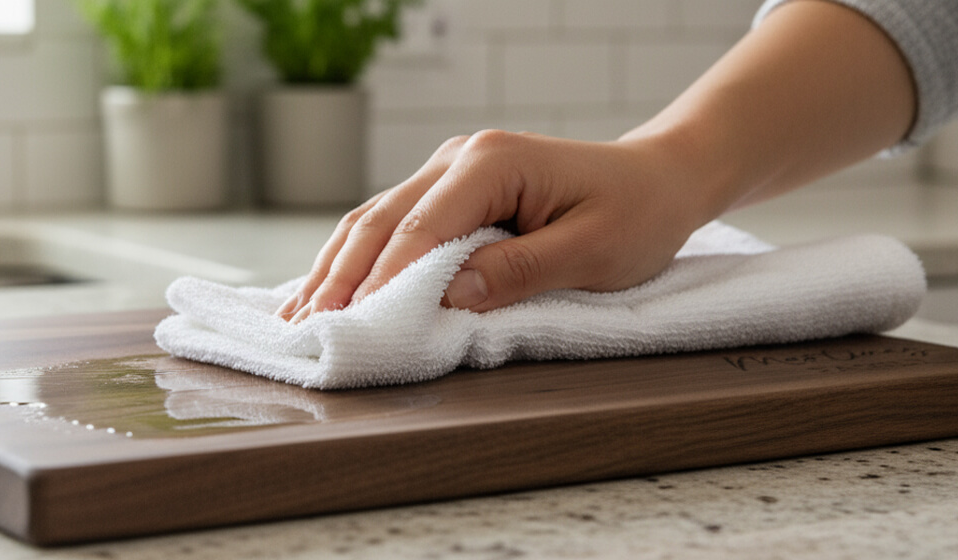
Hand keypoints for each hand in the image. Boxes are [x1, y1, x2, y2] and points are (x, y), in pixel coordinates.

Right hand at [277, 130, 731, 320]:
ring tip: (298, 317)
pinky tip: (328, 288)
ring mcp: (450, 168)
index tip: (353, 325)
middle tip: (305, 330)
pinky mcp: (452, 189)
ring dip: (336, 268)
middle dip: (339, 277)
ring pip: (375, 218)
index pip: (421, 228)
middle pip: (381, 219)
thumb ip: (519, 271)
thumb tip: (451, 295)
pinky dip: (358, 259)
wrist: (659, 179)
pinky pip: (393, 223)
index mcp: (492, 162)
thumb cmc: (636, 214)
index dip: (384, 281)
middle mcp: (460, 156)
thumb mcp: (592, 251)